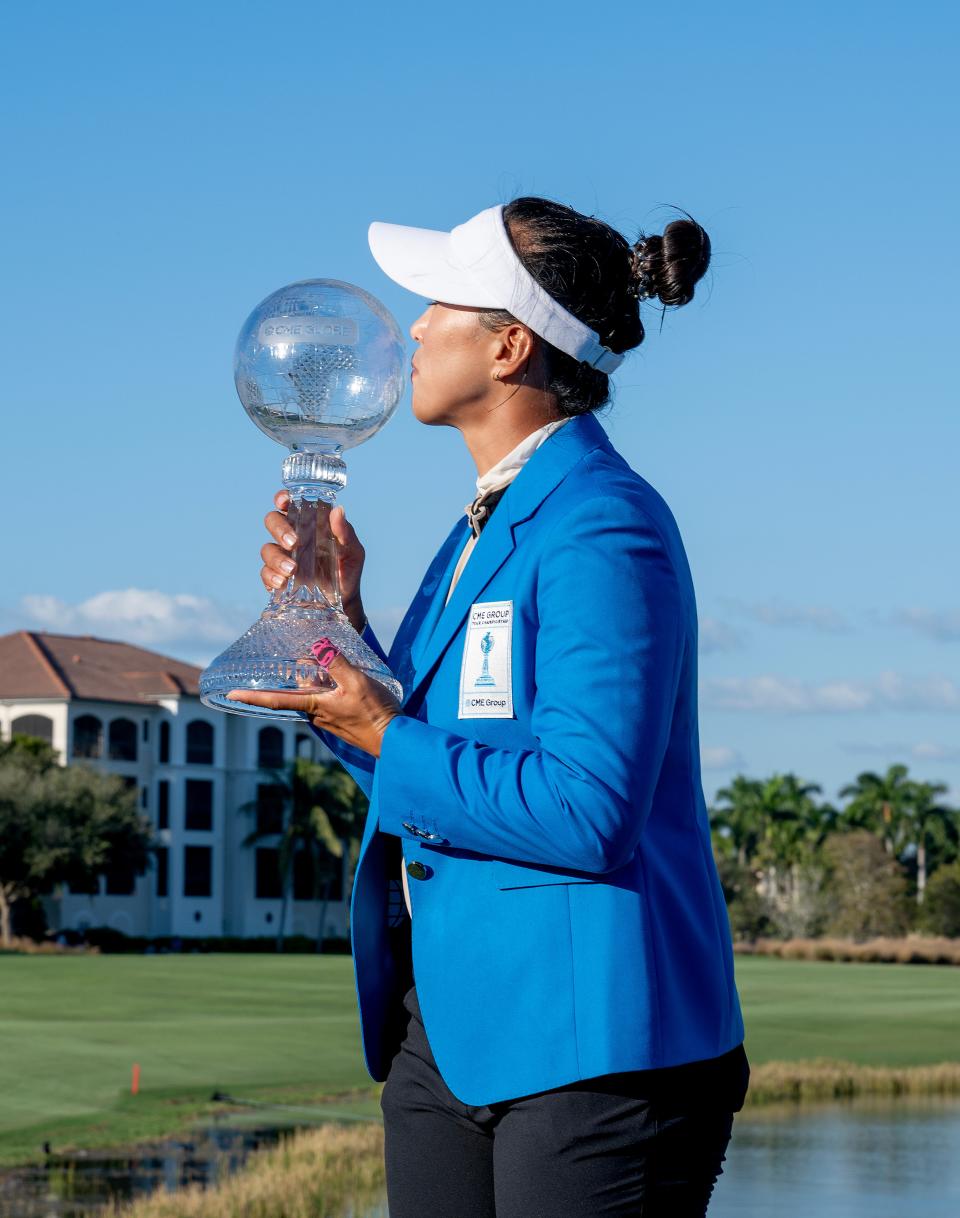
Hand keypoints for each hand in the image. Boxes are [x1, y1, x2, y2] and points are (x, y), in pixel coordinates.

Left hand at [228, 648, 400, 756]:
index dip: (251, 697)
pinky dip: (322, 687)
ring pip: (310, 694)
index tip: (230, 695)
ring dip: (310, 680)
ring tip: (314, 662)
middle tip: (281, 661)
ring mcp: (327, 718)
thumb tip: (317, 647)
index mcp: (314, 705)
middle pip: (294, 692)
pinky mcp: (339, 719)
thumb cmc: (375, 713)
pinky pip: (323, 699)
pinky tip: (334, 677)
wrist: (393, 740)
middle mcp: (316, 714)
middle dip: (286, 679)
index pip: (275, 700)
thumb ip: (336, 663)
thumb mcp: (357, 681)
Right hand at [261, 490, 366, 633]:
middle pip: (273, 521)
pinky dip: (271, 576)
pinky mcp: (277, 577)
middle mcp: (292, 537)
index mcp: (309, 525)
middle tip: (294, 542)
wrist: (344, 600)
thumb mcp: (353, 551)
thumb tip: (338, 510)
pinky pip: (265, 573)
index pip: (291, 504)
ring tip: (292, 569)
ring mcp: (283, 557)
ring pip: (267, 548)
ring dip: (276, 558)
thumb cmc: (348, 570)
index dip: (283, 498)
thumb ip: (346, 533)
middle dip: (279, 529)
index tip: (284, 501)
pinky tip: (282, 582)